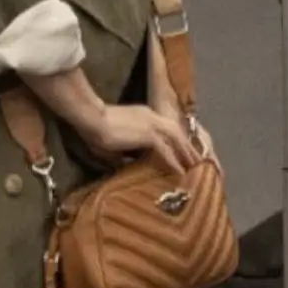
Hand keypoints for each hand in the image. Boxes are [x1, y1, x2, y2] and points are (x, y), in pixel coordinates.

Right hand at [83, 104, 199, 175]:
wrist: (91, 118)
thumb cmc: (96, 130)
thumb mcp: (113, 143)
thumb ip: (122, 152)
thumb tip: (125, 165)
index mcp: (145, 115)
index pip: (166, 127)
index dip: (175, 139)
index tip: (182, 148)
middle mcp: (152, 117)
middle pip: (177, 131)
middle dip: (187, 145)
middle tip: (196, 158)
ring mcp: (152, 124)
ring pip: (176, 139)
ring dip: (186, 153)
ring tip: (194, 166)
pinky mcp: (149, 134)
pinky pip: (166, 150)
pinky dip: (174, 160)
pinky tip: (180, 171)